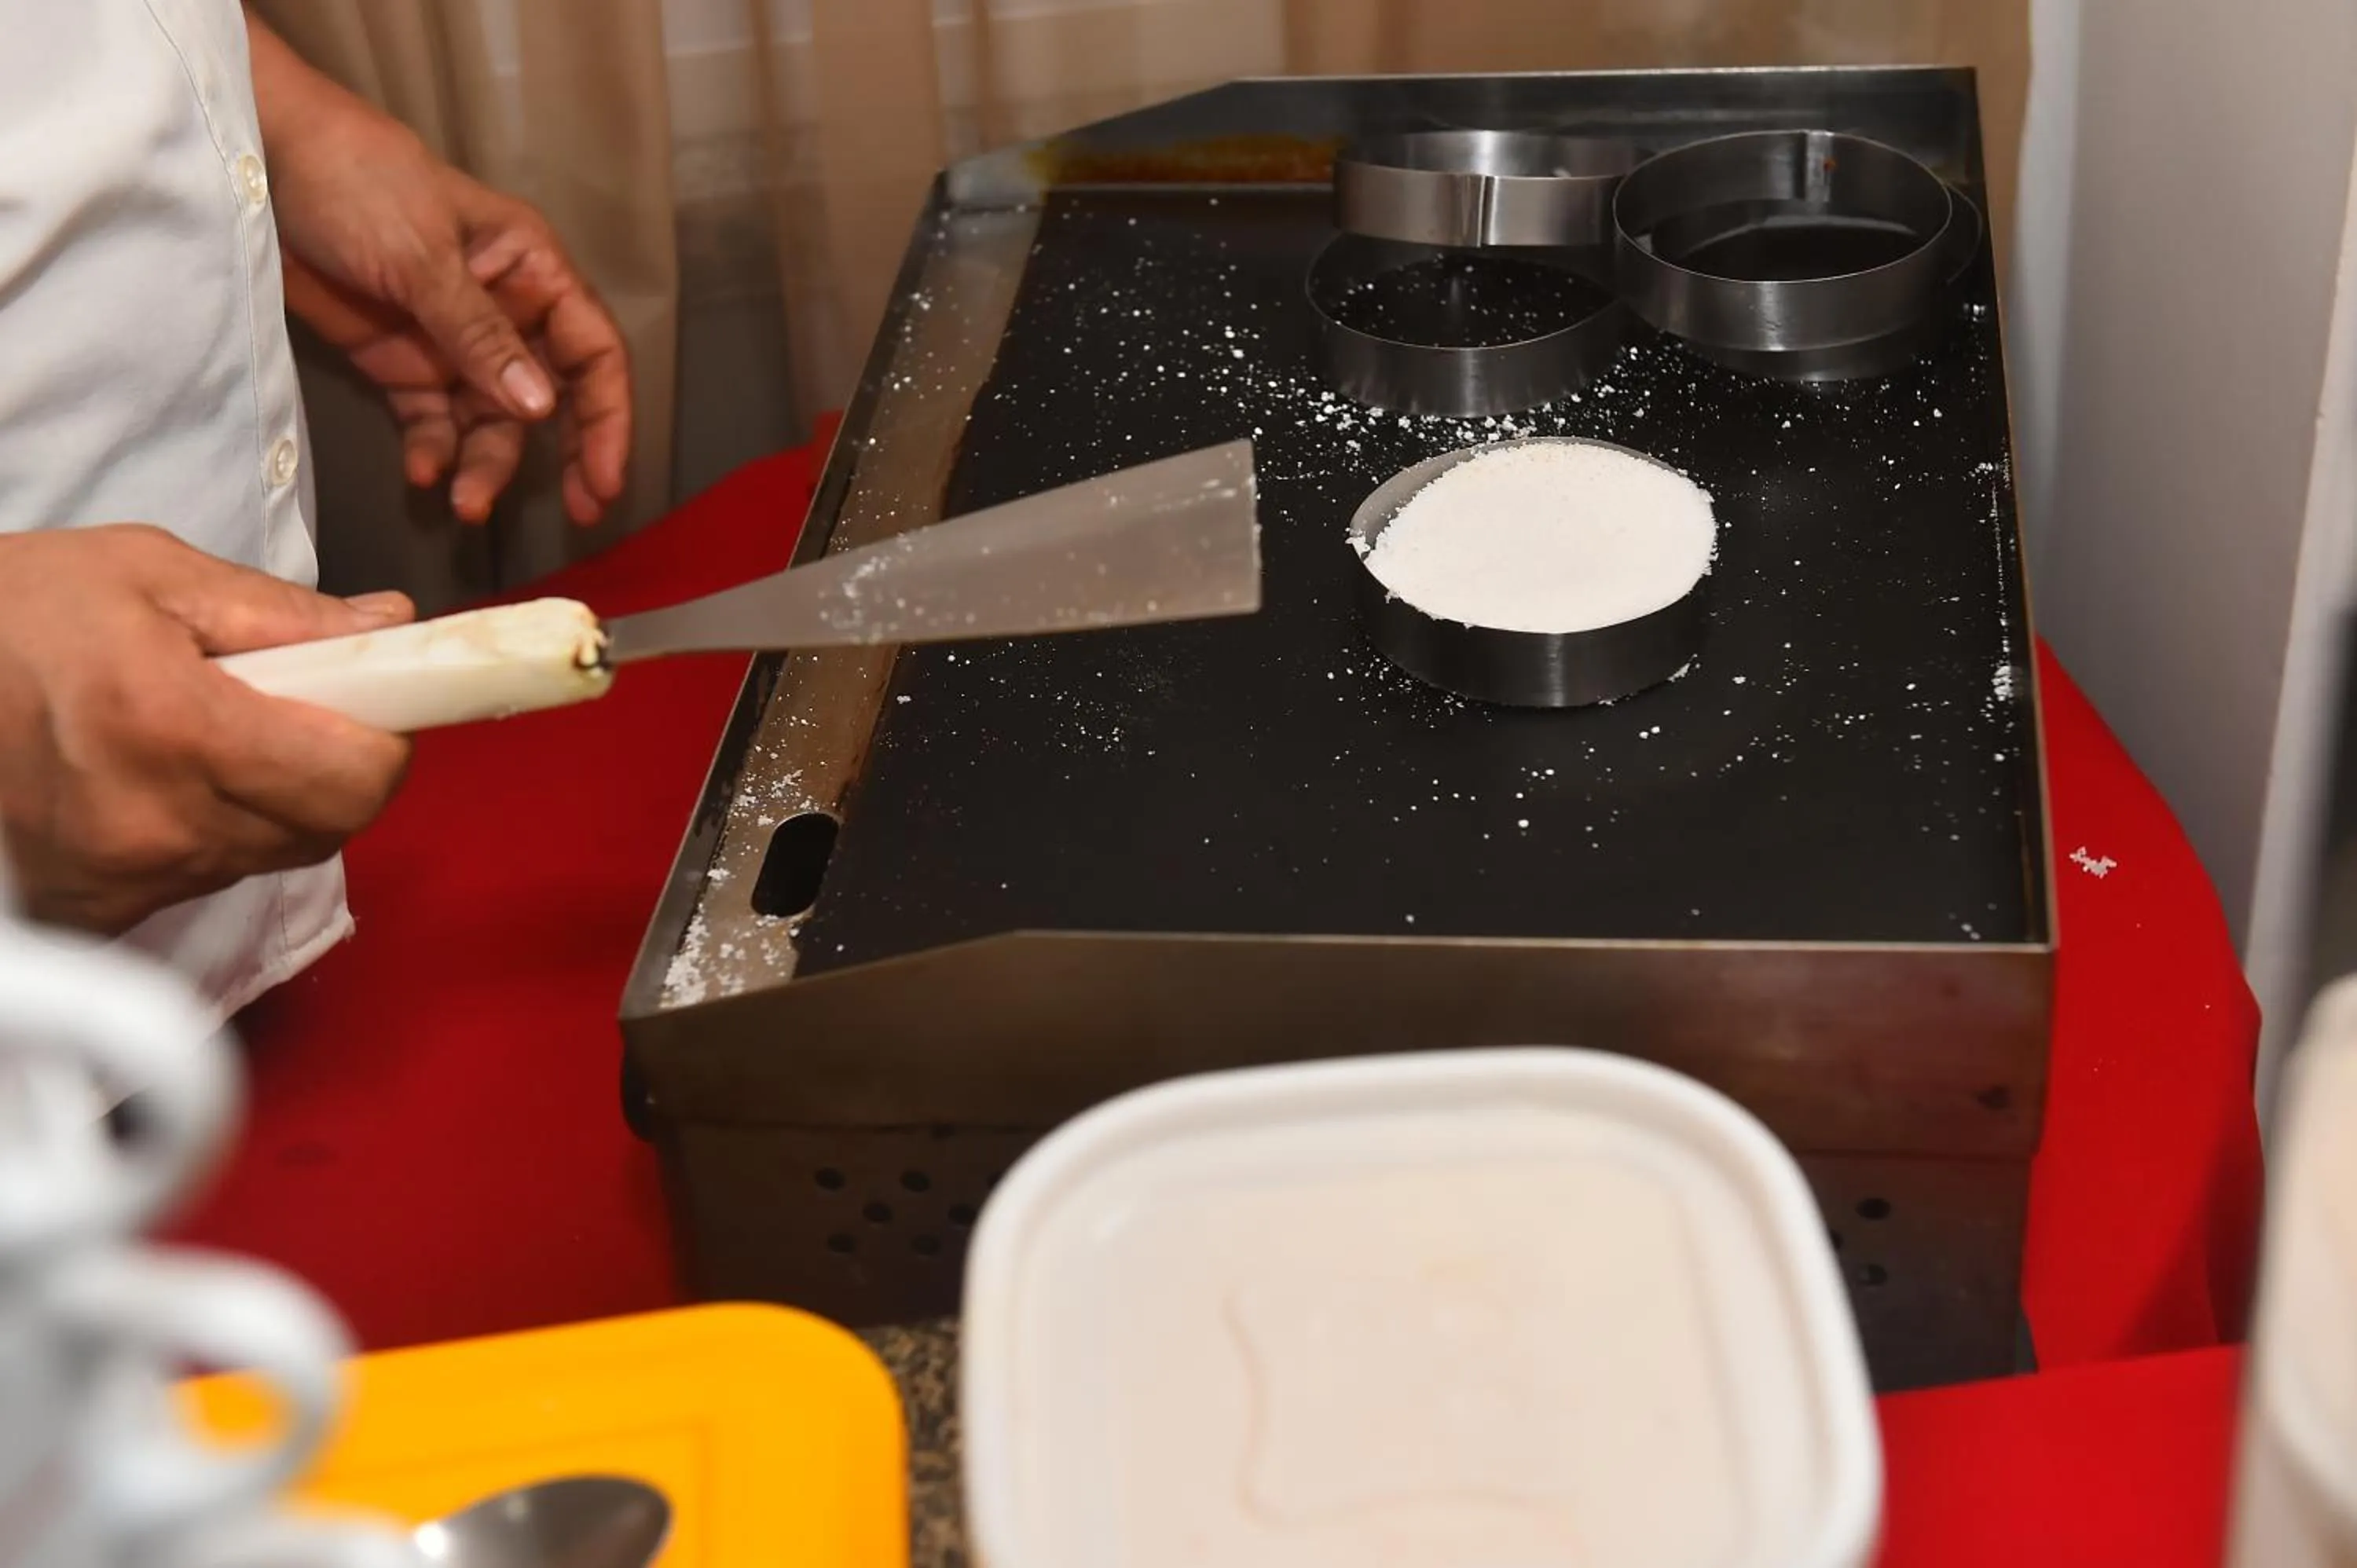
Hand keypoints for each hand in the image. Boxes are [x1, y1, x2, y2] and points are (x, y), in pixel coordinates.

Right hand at [0, 527, 414, 934]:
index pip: (355, 779)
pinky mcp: (96, 912)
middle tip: (282, 708)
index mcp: (174, 727)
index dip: (383, 738)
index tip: (368, 700)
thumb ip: (283, 614)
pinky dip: (208, 832)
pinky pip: (205, 878)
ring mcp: (123, 881)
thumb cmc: (13, 614)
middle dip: (331, 765)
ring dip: (269, 799)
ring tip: (196, 735)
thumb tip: (392, 628)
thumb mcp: (148, 573)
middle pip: (327, 825)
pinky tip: (150, 780)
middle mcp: (154, 824)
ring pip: (271, 852)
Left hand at [248, 19, 630, 525]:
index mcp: (532, 271)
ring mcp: (453, 344)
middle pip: (552, 398)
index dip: (607, 416)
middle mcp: (506, 313)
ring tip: (465, 503)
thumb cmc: (358, 183)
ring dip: (485, 464)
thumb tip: (540, 409)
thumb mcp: (423, 257)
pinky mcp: (401, 364)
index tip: (603, 478)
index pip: (591, 352)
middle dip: (563, 456)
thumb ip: (480, 335)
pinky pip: (432, 423)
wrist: (261, 165)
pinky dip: (432, 451)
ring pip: (490, 421)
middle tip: (577, 514)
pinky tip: (422, 473)